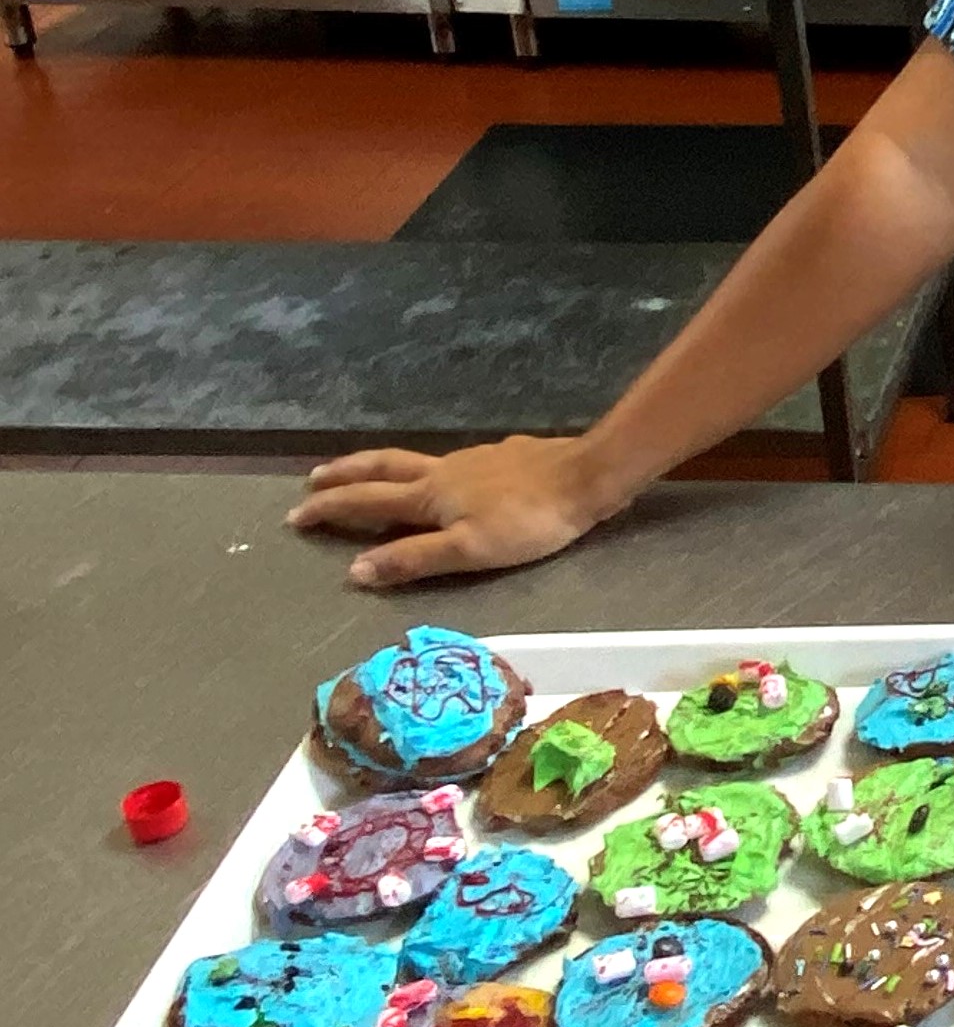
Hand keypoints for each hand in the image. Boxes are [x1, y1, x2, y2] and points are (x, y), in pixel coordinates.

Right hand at [286, 436, 618, 587]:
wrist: (585, 477)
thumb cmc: (528, 521)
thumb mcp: (469, 550)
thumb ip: (414, 559)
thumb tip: (355, 570)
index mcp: (428, 496)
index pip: (365, 502)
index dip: (329, 509)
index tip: (295, 515)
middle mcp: (440, 471)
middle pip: (380, 468)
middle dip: (343, 475)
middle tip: (312, 479)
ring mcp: (470, 460)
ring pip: (410, 460)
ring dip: (377, 467)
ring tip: (363, 473)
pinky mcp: (498, 457)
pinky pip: (445, 461)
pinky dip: (422, 468)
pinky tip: (439, 474)